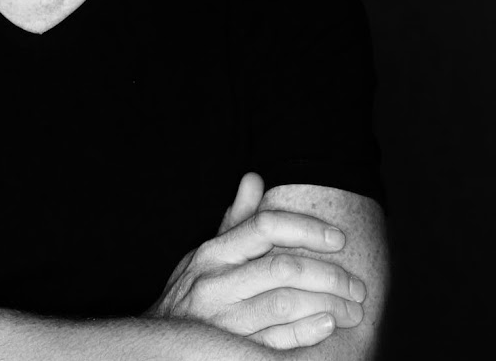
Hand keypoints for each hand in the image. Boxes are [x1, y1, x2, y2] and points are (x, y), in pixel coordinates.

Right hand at [144, 172, 365, 349]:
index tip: (338, 238)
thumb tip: (255, 177)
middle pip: (280, 269)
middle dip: (328, 275)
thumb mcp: (207, 252)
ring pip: (284, 305)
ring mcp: (224, 320)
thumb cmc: (195, 291)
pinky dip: (307, 333)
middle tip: (356, 283)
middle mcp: (217, 282)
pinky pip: (276, 342)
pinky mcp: (235, 352)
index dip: (305, 229)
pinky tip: (329, 325)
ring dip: (327, 305)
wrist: (163, 347)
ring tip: (353, 307)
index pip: (264, 227)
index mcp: (214, 252)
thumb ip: (235, 219)